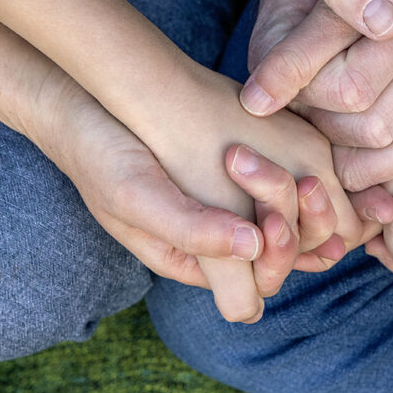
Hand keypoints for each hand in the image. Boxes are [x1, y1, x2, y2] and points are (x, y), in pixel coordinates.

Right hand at [32, 66, 359, 317]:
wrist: (85, 105)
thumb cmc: (104, 157)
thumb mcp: (137, 197)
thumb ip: (191, 229)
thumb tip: (253, 248)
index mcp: (192, 259)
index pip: (252, 287)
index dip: (276, 260)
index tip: (273, 219)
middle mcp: (214, 238)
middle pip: (277, 253)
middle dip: (297, 225)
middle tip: (303, 185)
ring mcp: (226, 204)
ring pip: (285, 219)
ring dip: (301, 200)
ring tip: (302, 171)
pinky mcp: (236, 171)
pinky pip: (280, 186)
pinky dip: (299, 178)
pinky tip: (308, 160)